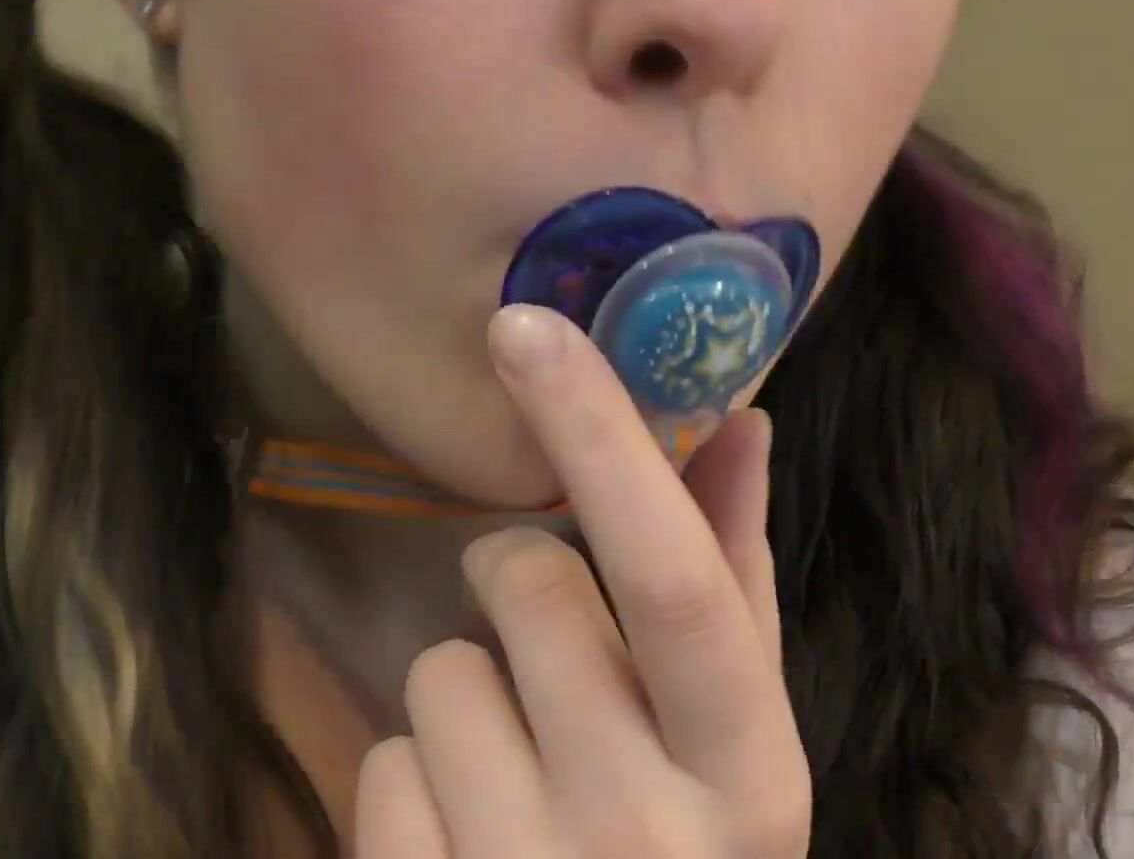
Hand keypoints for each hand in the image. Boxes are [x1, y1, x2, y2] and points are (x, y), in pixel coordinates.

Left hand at [354, 304, 812, 858]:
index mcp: (751, 778)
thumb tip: (740, 419)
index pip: (671, 582)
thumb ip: (735, 587)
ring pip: (437, 672)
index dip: (602, 445)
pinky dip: (416, 784)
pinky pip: (382, 764)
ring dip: (470, 703)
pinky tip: (475, 839)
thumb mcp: (739, 753)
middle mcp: (647, 832)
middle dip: (517, 587)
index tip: (524, 326)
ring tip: (524, 782)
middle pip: (520, 587)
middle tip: (556, 661)